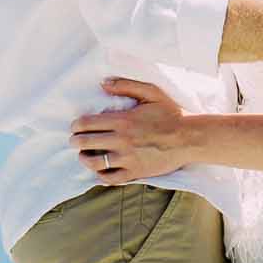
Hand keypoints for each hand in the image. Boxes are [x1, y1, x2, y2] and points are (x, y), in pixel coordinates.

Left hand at [71, 78, 187, 183]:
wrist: (188, 138)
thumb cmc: (170, 114)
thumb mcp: (151, 92)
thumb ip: (126, 86)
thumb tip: (103, 83)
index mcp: (122, 120)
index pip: (87, 124)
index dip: (76, 126)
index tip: (75, 127)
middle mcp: (121, 140)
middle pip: (85, 143)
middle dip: (75, 141)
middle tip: (74, 141)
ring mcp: (127, 158)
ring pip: (94, 162)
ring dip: (84, 158)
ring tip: (84, 156)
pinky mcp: (134, 172)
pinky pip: (110, 178)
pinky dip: (100, 175)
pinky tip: (100, 170)